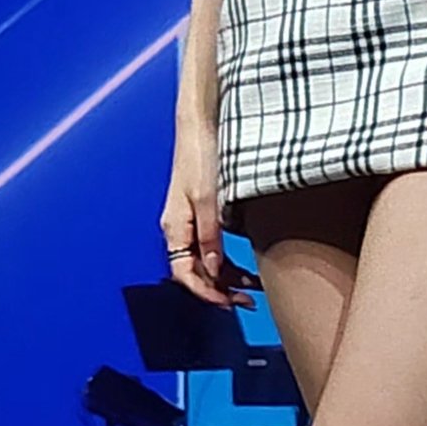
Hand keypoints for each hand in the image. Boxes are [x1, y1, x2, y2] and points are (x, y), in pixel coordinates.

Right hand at [161, 117, 261, 310]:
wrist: (202, 122)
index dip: (206, 293)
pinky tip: (244, 260)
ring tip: (251, 284)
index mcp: (175, 227)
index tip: (229, 303)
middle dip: (219, 288)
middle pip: (195, 271)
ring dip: (226, 275)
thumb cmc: (200, 153)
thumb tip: (213, 268)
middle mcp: (179, 227)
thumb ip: (210, 236)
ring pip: (205, 259)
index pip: (184, 274)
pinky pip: (211, 244)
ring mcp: (190, 219)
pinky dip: (227, 256)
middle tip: (247, 299)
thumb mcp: (209, 198)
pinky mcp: (202, 208)